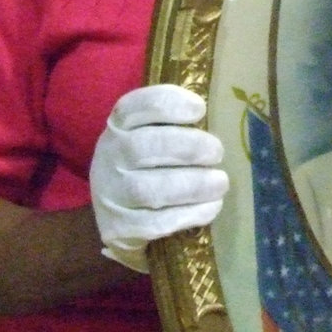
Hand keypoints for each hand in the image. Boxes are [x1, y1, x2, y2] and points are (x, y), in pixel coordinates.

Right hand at [90, 84, 228, 272]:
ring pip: (148, 189)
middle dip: (188, 148)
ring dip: (193, 185)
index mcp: (119, 126)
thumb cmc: (146, 162)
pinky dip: (189, 214)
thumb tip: (221, 116)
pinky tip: (211, 206)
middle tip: (217, 152)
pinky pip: (156, 222)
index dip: (169, 104)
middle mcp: (110, 156)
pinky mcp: (120, 227)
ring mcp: (111, 194)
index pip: (134, 107)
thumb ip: (176, 123)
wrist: (115, 211)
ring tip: (220, 182)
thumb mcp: (150, 133)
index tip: (199, 109)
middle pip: (143, 147)